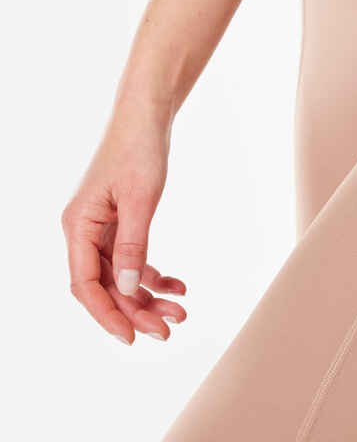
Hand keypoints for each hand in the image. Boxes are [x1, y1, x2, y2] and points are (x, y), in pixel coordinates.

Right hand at [61, 99, 185, 343]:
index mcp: (78, 226)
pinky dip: (153, 273)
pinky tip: (178, 284)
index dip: (107, 315)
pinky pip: (133, 257)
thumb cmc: (139, 150)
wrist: (147, 117)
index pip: (85, 285)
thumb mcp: (140, 199)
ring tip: (180, 309)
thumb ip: (132, 245)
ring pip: (121, 275)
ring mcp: (102, 227)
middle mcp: (85, 230)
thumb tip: (125, 289)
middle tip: (170, 327)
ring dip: (148, 294)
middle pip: (106, 284)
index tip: (133, 337)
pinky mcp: (120, 221)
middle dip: (137, 309)